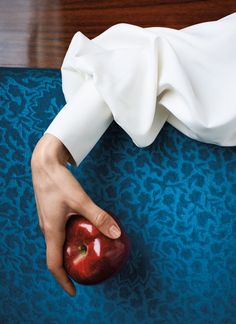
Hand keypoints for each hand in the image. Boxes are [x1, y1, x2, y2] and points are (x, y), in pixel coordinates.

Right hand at [31, 134, 120, 296]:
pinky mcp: (50, 213)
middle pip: (56, 256)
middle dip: (68, 267)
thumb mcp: (81, 200)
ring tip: (85, 254)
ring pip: (57, 243)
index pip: (53, 264)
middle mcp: (47, 229)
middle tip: (84, 272)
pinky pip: (58, 233)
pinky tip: (81, 232)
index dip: (63, 280)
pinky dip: (69, 239)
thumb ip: (99, 217)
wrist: (44, 164)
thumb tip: (116, 233)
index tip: (73, 291)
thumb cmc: (59, 182)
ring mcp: (47, 221)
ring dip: (69, 252)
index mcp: (51, 230)